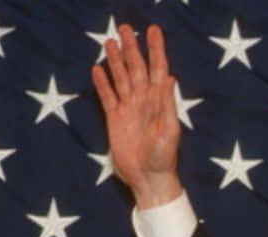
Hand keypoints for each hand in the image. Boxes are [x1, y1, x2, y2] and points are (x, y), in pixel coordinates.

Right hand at [91, 24, 182, 208]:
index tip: (153, 30)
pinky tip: (98, 70)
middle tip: (125, 27)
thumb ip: (168, 105)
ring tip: (110, 41)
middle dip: (132, 48)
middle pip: (136, 69)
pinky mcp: (115, 120)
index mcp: (159, 102)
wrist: (148, 179)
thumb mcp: (169, 131)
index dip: (156, 50)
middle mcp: (144, 102)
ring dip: (116, 60)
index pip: (158, 69)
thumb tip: (170, 77)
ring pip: (121, 78)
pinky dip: (103, 83)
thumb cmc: (164, 158)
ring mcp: (129, 109)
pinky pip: (107, 97)